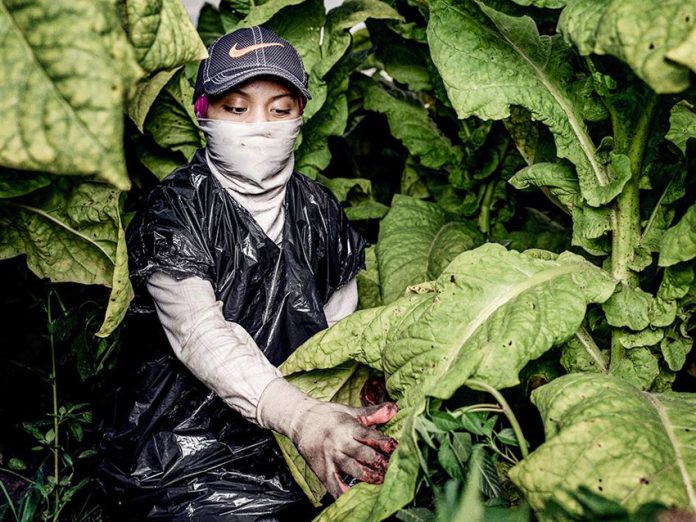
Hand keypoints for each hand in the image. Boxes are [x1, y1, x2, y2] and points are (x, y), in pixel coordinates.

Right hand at [256, 378, 397, 497]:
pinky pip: (333, 484)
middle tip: (390, 468)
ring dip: (366, 475)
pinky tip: (353, 497)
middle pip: (360, 453)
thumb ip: (372, 413)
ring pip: (350, 468)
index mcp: (347, 427)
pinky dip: (342, 492)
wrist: (299, 420)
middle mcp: (339, 443)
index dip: (382, 442)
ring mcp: (330, 457)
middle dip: (377, 461)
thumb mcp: (350, 411)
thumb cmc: (327, 415)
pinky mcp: (321, 470)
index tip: (394, 447)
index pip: (367, 435)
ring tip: (379, 481)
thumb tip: (394, 408)